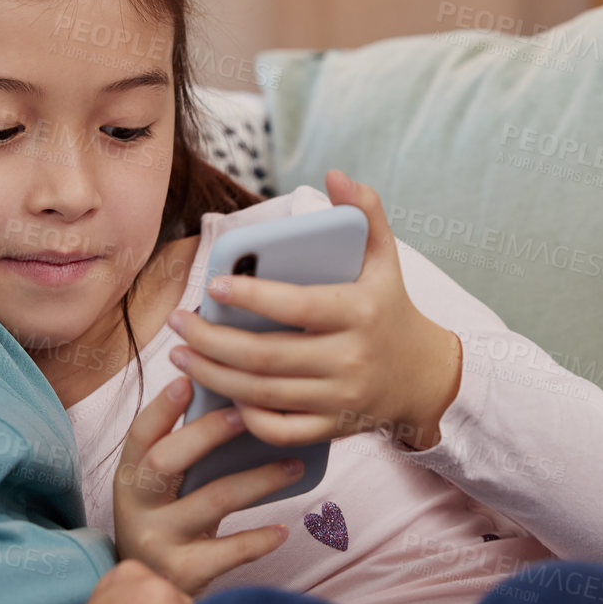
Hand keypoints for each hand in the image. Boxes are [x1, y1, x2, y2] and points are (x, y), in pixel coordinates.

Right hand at [112, 375, 292, 593]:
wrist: (149, 591)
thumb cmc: (167, 523)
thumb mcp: (161, 489)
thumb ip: (183, 455)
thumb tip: (236, 405)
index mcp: (130, 476)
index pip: (140, 435)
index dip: (161, 407)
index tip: (188, 380)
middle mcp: (137, 507)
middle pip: (166, 461)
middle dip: (209, 433)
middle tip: (250, 414)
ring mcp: (158, 540)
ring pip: (212, 501)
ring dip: (258, 479)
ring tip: (293, 466)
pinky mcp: (184, 573)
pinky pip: (229, 551)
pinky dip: (259, 539)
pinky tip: (282, 529)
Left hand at [165, 169, 462, 449]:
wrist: (426, 377)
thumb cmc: (391, 308)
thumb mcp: (386, 258)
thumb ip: (364, 212)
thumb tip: (335, 174)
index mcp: (359, 312)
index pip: (297, 305)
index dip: (251, 296)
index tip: (212, 286)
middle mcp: (350, 359)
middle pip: (266, 355)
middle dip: (211, 341)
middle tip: (176, 324)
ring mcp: (341, 399)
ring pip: (263, 394)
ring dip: (213, 375)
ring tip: (180, 354)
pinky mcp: (333, 428)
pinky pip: (280, 429)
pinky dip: (245, 416)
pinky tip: (219, 393)